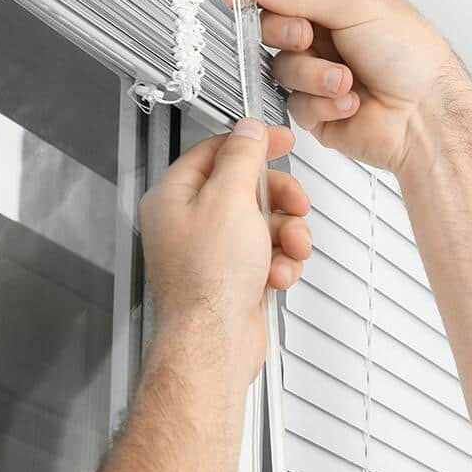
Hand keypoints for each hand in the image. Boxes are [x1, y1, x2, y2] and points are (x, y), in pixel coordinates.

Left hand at [138, 120, 312, 381]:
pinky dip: (281, 263)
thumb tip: (248, 129)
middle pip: (246, 190)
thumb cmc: (209, 279)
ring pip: (264, 225)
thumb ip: (241, 156)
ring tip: (292, 248)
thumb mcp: (230, 198)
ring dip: (287, 235)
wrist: (215, 342)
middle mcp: (189, 224)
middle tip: (297, 203)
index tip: (281, 141)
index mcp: (174, 197)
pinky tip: (278, 275)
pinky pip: (268, 257)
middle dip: (279, 198)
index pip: (214, 152)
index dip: (251, 143)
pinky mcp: (234, 280)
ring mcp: (212, 254)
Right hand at [229, 0, 456, 171]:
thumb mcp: (357, 6)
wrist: (427, 116)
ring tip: (346, 79)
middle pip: (274, 28)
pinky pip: (297, 105)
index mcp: (340, 0)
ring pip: (284, 69)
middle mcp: (329, 36)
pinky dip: (324, 104)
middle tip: (308, 37)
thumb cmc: (413, 57)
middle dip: (288, 34)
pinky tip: (351, 102)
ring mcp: (322, 73)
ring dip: (315, 75)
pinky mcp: (321, 110)